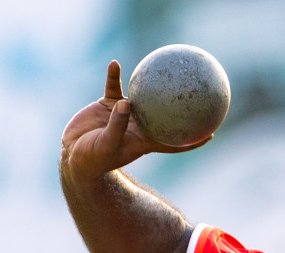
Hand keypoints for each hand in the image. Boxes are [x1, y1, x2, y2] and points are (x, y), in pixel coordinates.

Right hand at [60, 61, 211, 183]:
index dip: (193, 140)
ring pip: (142, 95)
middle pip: (165, 115)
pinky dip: (114, 76)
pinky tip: (114, 63)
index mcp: (144, 141)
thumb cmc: (92, 158)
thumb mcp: (106, 144)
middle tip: (199, 91)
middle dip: (181, 106)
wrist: (73, 154)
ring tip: (161, 64)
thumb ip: (117, 125)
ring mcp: (124, 113)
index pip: (174, 142)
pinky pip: (114, 86)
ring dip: (151, 82)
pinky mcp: (108, 104)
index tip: (211, 134)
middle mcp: (138, 126)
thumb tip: (127, 103)